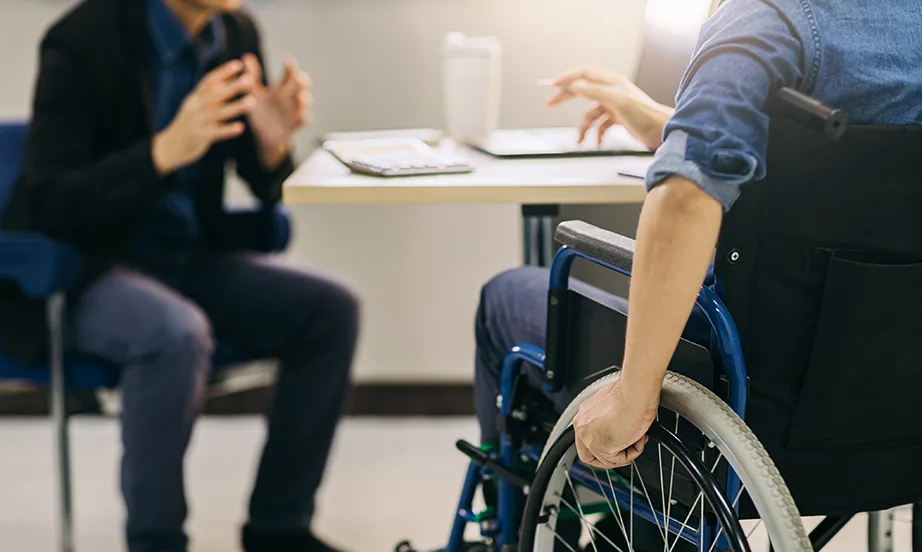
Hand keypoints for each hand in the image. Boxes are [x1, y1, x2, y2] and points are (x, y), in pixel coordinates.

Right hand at [152, 60, 254, 174]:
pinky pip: (217, 133)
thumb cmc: (191, 122)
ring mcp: (197, 122)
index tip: (238, 64)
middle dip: (233, 86)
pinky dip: (228, 130)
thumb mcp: (199, 105)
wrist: (172, 146)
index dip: (223, 72)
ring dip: (236, 106)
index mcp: (195, 97)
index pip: (209, 81)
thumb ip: (214, 93)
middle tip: (249, 79)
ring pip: (219, 113)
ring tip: (253, 101)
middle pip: (215, 94)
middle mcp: (195, 107)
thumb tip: (231, 78)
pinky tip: (241, 127)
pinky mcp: (201, 137)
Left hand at [242, 53, 311, 168]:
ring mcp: (294, 110)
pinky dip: (304, 117)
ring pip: (305, 101)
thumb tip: (246, 56)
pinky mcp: (294, 124)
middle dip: (303, 81)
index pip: (290, 74)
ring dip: (305, 98)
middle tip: (300, 78)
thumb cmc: (260, 113)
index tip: (288, 61)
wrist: (262, 136)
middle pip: (301, 86)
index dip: (291, 67)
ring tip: (301, 97)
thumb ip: (252, 77)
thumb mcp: (254, 94)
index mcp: (282, 88)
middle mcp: (290, 98)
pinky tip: (302, 115)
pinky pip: (302, 120)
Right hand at [547, 66, 673, 150]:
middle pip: (582, 90)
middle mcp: (611, 91)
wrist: (662, 131)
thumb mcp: (618, 102)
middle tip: (550, 103)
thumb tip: (576, 86)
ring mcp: (614, 104)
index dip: (567, 77)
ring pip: (590, 114)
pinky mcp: (618, 118)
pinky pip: (599, 125)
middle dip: (566, 97)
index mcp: (611, 82)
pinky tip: (597, 143)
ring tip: (581, 141)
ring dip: (584, 128)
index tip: (552, 85)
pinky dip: (596, 135)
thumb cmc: (646, 116)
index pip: (584, 73)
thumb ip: (596, 92)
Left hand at [573, 376, 658, 468]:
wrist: (636, 393)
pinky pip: (619, 460)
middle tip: (627, 449)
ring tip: (638, 437)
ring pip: (606, 460)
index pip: (586, 439)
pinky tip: (638, 438)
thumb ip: (610, 419)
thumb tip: (618, 427)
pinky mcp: (601, 447)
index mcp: (584, 413)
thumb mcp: (615, 405)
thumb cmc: (631, 393)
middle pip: (589, 455)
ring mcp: (589, 437)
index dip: (603, 446)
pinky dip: (633, 452)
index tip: (618, 445)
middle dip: (610, 456)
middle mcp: (582, 425)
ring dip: (626, 452)